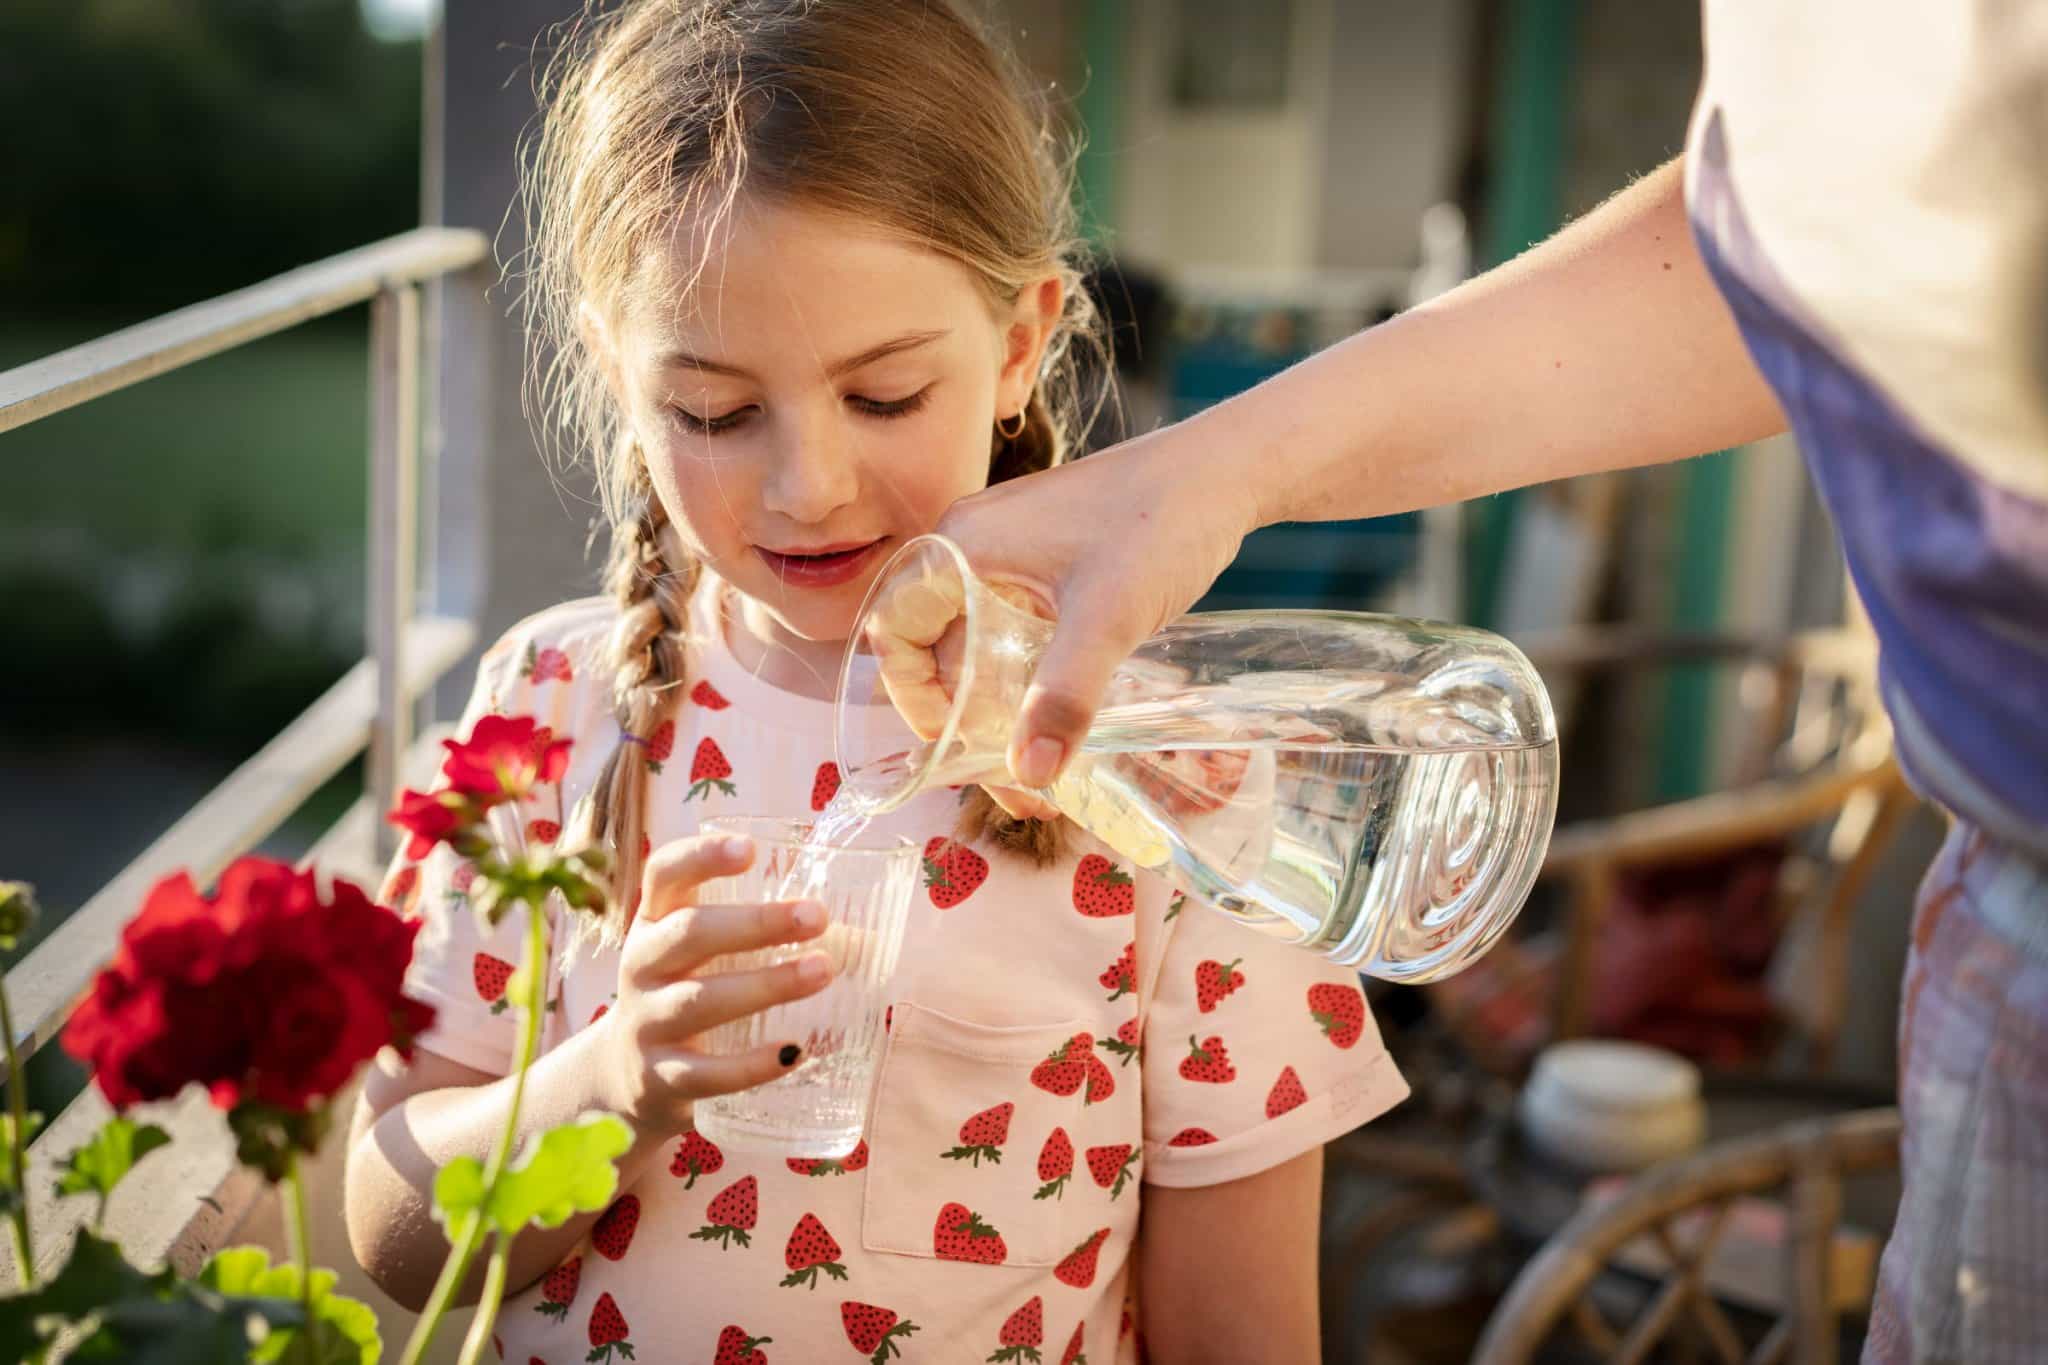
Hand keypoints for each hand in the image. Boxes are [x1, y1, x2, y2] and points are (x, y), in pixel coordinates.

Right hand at [592, 833, 832, 1131]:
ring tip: (822, 971)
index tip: (750, 849)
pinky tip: (793, 1053)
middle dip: (756, 923)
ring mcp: (646, 1023)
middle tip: (817, 915)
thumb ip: (761, 938)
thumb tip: (866, 941)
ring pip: (700, 1001)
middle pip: (690, 933)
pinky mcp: (659, 1078)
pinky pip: (706, 1073)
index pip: (664, 875)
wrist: (627, 1079)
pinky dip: (751, 1065)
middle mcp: (642, 966)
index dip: (701, 856)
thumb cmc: (687, 995)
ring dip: (765, 985)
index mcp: (654, 923)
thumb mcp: (704, 957)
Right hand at [934, 426, 1256, 806]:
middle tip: (1015, 785)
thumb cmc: (1161, 523)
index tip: (954, 747)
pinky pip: (1013, 631)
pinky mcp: (1046, 564)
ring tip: (1040, 774)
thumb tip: (1029, 774)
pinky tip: (1059, 723)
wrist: (1226, 471)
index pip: (895, 627)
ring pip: (979, 645)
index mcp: (963, 544)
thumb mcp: (1108, 617)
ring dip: (998, 709)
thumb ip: (1064, 696)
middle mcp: (973, 545)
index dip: (911, 694)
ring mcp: (1010, 553)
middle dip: (966, 723)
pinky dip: (1025, 681)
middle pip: (937, 648)